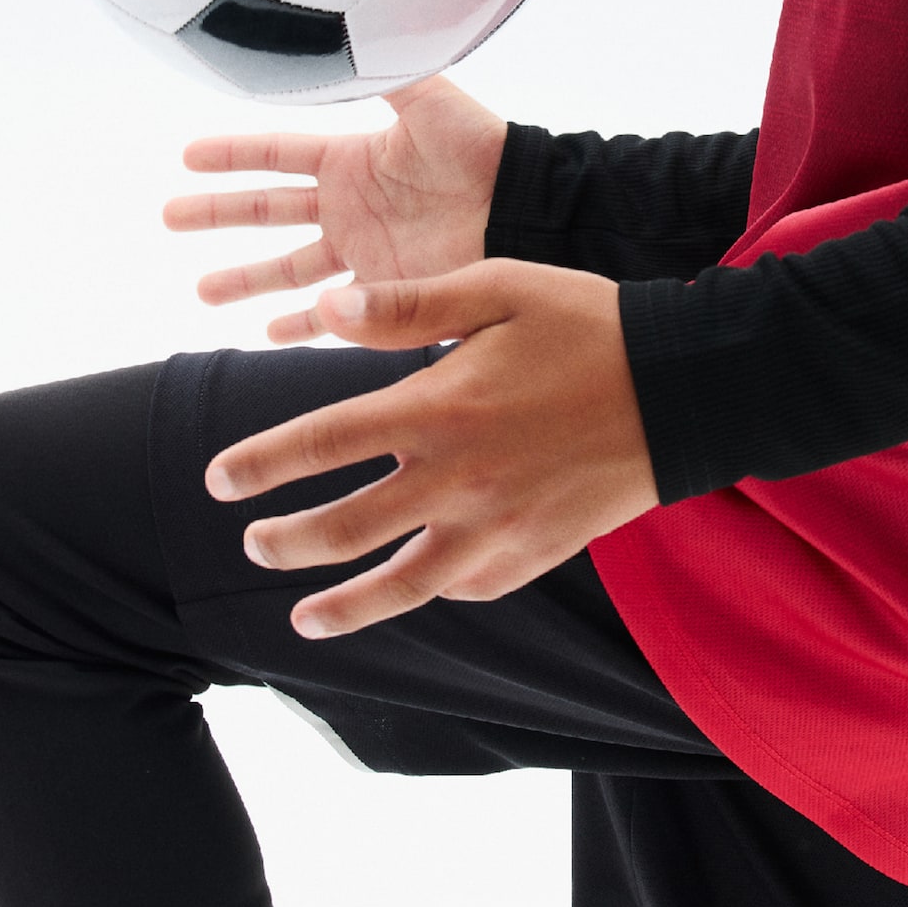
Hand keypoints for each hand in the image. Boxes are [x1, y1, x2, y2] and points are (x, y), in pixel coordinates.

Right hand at [163, 75, 508, 332]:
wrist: (528, 208)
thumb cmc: (484, 150)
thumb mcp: (430, 99)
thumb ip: (383, 73)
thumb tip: (337, 40)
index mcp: (352, 159)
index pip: (277, 155)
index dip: (233, 155)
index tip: (187, 158)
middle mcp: (350, 207)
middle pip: (268, 213)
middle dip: (218, 214)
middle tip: (169, 216)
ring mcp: (365, 254)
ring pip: (289, 270)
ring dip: (246, 281)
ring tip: (203, 291)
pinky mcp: (386, 293)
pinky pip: (335, 316)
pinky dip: (303, 326)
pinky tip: (269, 334)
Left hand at [203, 262, 659, 635]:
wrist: (688, 390)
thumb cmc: (588, 326)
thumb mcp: (497, 287)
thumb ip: (406, 304)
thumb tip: (325, 307)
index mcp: (438, 407)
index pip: (319, 443)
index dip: (260, 464)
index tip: (218, 479)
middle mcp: (458, 479)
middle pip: (343, 528)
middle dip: (283, 541)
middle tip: (252, 544)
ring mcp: (498, 528)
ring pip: (399, 586)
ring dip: (341, 606)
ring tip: (302, 619)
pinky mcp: (535, 555)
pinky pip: (466, 588)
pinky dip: (430, 592)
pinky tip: (409, 588)